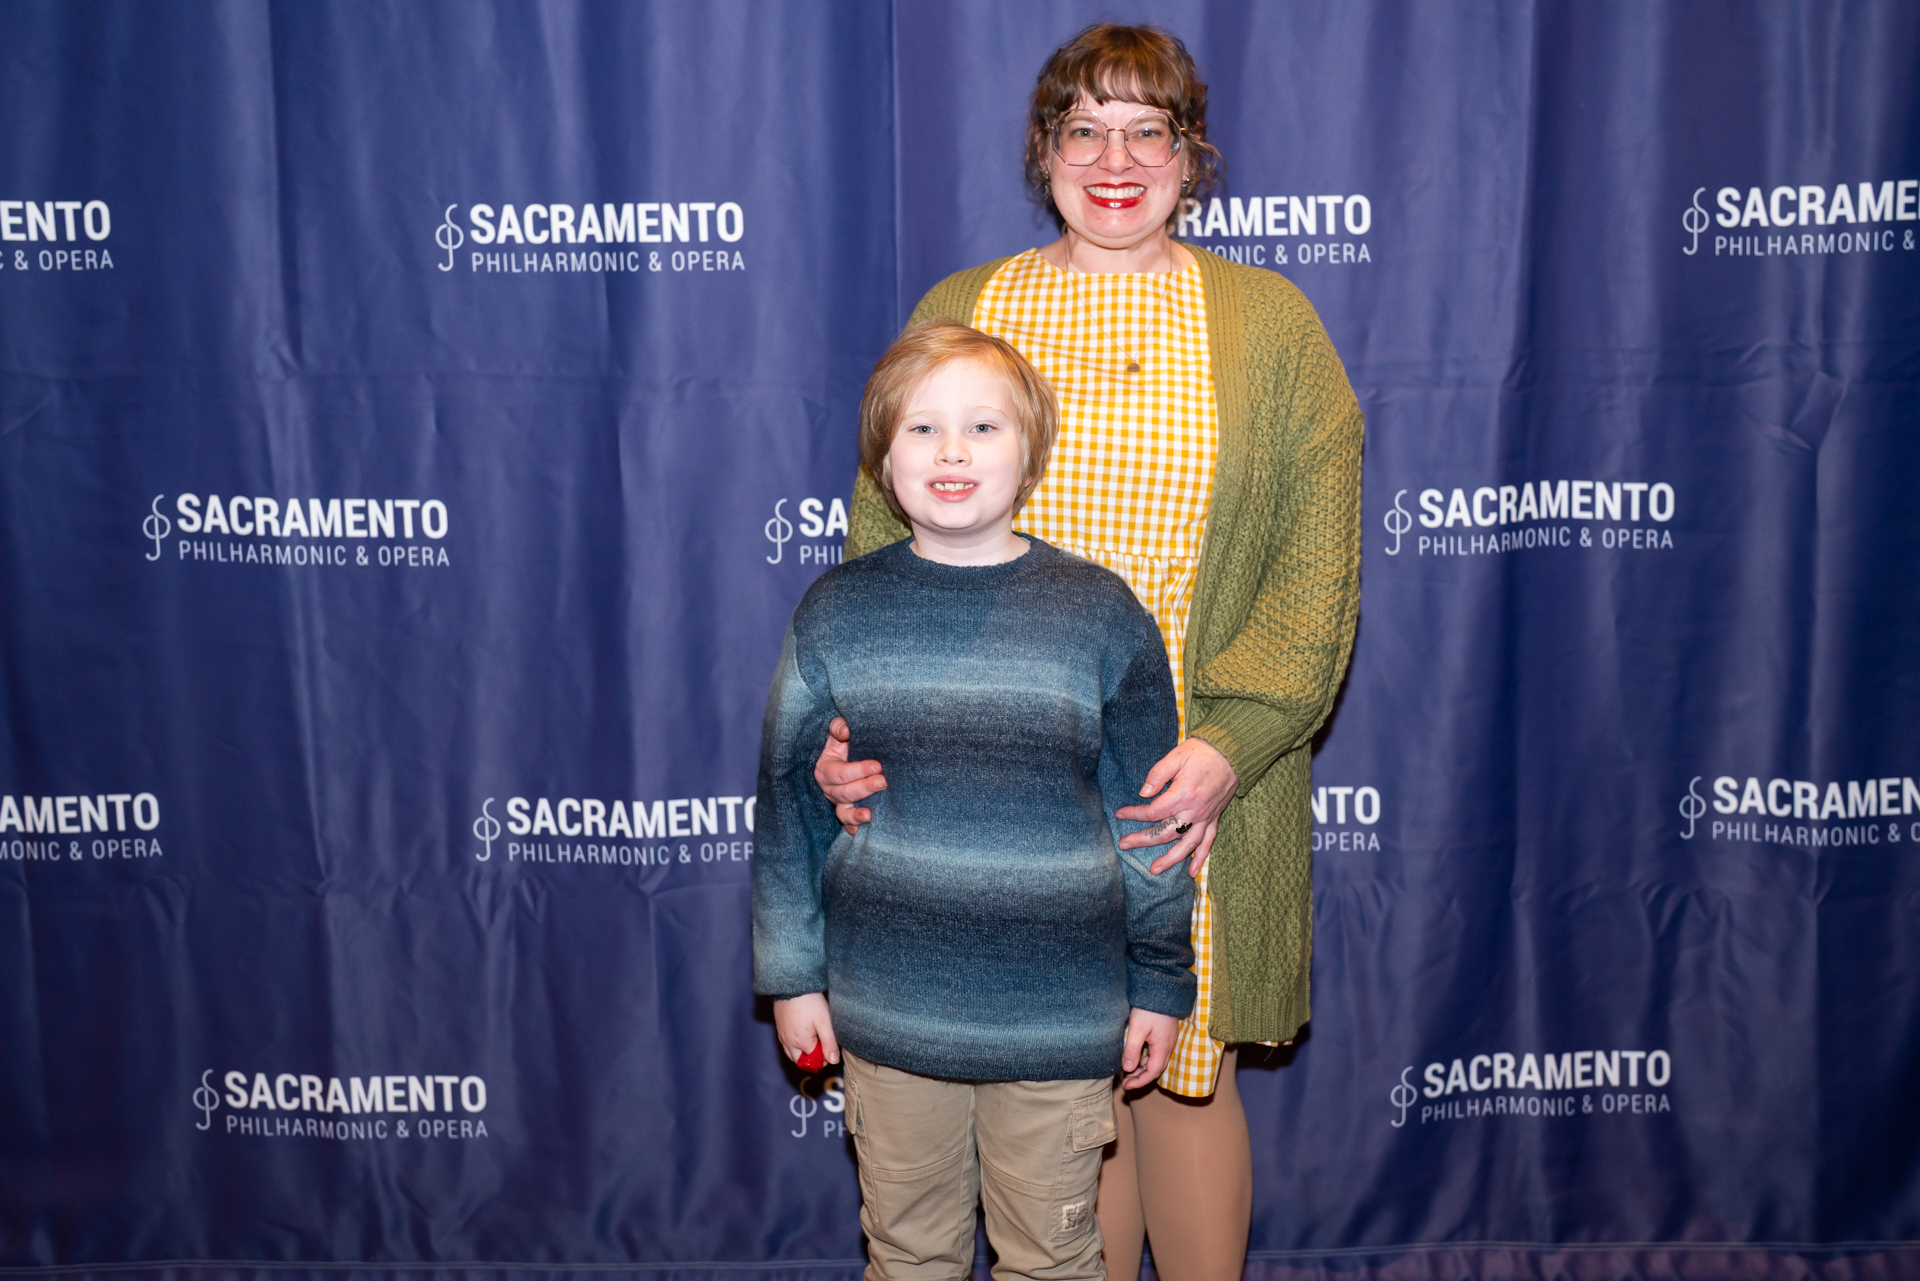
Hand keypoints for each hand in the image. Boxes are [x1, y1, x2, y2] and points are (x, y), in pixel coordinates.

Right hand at [773, 993, 839, 1065]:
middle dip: (811, 1058)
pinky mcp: (779, 1028)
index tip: (829, 1045)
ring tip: (813, 1036)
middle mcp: (788, 1043)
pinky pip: (786, 1043)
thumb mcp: (824, 1022)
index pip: (814, 1061)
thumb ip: (829, 1043)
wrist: (792, 984)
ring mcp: (782, 1035)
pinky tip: (803, 1031)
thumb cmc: (810, 1002)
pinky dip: (794, 1043)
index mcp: (801, 1043)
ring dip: (802, 1051)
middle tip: (822, 1043)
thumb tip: (833, 1061)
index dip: (824, 1057)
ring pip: (792, 1053)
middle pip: (800, 1061)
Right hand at [815, 716, 886, 834]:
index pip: (840, 773)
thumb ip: (839, 726)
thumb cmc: (844, 740)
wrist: (844, 753)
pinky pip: (846, 822)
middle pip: (844, 793)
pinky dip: (852, 827)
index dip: (858, 770)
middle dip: (864, 788)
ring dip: (856, 814)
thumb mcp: (838, 730)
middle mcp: (829, 788)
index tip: (878, 766)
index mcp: (825, 768)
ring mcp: (836, 801)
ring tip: (870, 815)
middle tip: (883, 782)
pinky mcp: (845, 810)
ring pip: (843, 811)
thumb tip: (846, 731)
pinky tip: (859, 831)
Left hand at [1115, 737, 1237, 877]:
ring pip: (1187, 844)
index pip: (1153, 812)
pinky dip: (1201, 857)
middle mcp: (1194, 811)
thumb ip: (1158, 774)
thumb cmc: (1202, 753)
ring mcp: (1206, 817)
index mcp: (1183, 795)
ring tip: (1155, 870)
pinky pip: (1208, 842)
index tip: (1121, 814)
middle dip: (1143, 840)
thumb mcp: (1176, 756)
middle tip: (1125, 845)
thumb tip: (1144, 793)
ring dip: (1171, 859)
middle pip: (1165, 832)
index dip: (1134, 814)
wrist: (1232, 754)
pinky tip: (1193, 872)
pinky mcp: (1214, 818)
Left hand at [1120, 1007, 1179, 1088]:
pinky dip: (1147, 1059)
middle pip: (1156, 1069)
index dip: (1139, 1082)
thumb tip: (1128, 1069)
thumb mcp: (1137, 1028)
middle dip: (1141, 1078)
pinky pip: (1157, 1053)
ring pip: (1156, 1061)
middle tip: (1126, 1082)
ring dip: (1143, 1069)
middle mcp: (1168, 1046)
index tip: (1126, 1086)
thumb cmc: (1149, 1008)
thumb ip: (1132, 1049)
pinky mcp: (1165, 1034)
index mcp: (1162, 1048)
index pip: (1152, 1072)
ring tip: (1129, 1071)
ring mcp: (1168, 1040)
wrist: (1162, 988)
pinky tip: (1137, 1057)